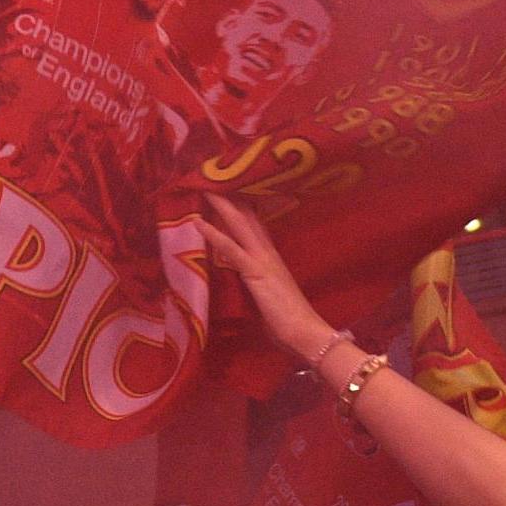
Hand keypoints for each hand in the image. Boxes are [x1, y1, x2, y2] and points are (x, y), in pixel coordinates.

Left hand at [197, 195, 330, 362]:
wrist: (306, 333)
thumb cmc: (288, 321)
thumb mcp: (267, 294)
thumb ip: (256, 281)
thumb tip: (243, 276)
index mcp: (270, 256)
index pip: (254, 223)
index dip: (240, 204)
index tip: (226, 186)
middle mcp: (267, 251)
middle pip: (246, 215)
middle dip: (230, 194)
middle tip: (212, 172)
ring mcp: (262, 259)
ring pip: (238, 223)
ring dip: (220, 204)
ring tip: (203, 184)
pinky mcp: (256, 272)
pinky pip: (232, 249)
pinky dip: (214, 234)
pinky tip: (199, 222)